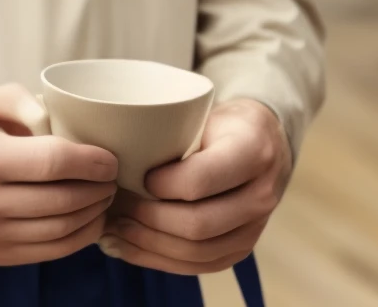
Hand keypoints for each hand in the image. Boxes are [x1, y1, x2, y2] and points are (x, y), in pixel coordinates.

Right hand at [0, 84, 118, 265]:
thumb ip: (16, 99)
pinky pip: (44, 252)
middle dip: (98, 189)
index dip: (90, 161)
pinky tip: (87, 221)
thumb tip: (52, 117)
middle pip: (61, 201)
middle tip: (113, 176)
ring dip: (92, 216)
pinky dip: (74, 240)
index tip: (110, 158)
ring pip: (58, 231)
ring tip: (104, 196)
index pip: (51, 163)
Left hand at [100, 98, 291, 274]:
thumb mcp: (205, 112)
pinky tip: (128, 248)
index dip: (163, 184)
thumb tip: (116, 154)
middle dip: (148, 219)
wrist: (264, 141)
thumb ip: (173, 131)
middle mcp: (260, 195)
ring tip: (113, 231)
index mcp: (251, 151)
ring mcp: (254, 228)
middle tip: (115, 205)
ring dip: (148, 245)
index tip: (139, 176)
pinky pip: (199, 266)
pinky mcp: (241, 249)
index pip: (201, 180)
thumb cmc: (222, 123)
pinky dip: (160, 260)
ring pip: (196, 252)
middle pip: (197, 224)